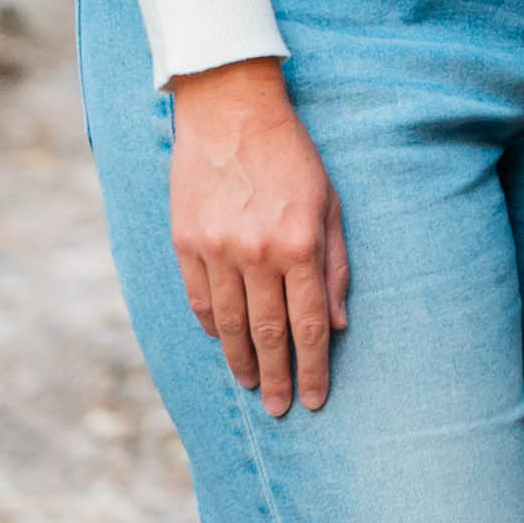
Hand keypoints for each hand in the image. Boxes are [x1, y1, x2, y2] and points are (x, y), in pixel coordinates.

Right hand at [164, 59, 347, 416]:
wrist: (231, 112)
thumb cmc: (293, 157)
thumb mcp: (332, 205)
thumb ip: (337, 265)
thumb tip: (338, 323)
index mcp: (300, 246)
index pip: (309, 325)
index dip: (313, 367)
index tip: (314, 399)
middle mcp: (257, 255)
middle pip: (267, 333)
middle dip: (277, 377)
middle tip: (280, 410)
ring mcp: (215, 250)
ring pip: (227, 324)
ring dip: (240, 360)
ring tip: (251, 385)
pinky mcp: (185, 241)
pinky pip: (198, 299)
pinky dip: (210, 327)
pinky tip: (222, 343)